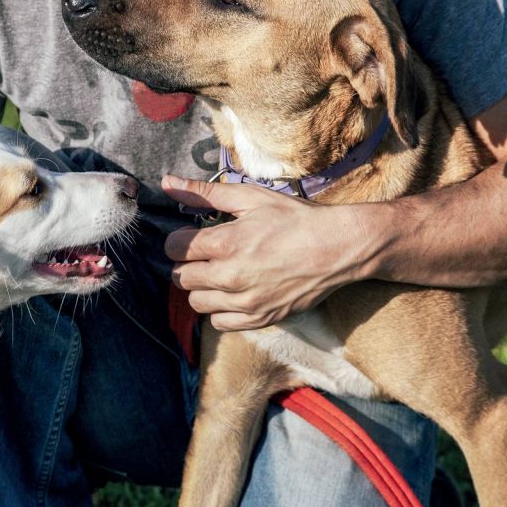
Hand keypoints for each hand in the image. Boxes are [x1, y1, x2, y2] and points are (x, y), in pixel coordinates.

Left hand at [163, 174, 368, 330]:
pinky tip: (234, 293)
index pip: (174, 249)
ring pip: (196, 302)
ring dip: (202, 287)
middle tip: (206, 254)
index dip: (179, 239)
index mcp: (225, 243)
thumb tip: (168, 183)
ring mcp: (245, 301)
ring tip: (220, 273)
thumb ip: (205, 193)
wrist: (338, 248)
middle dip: (187, 263)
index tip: (192, 236)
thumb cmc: (295, 219)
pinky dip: (220, 310)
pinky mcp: (260, 318)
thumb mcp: (250, 197)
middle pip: (180, 278)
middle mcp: (230, 276)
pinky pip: (219, 323)